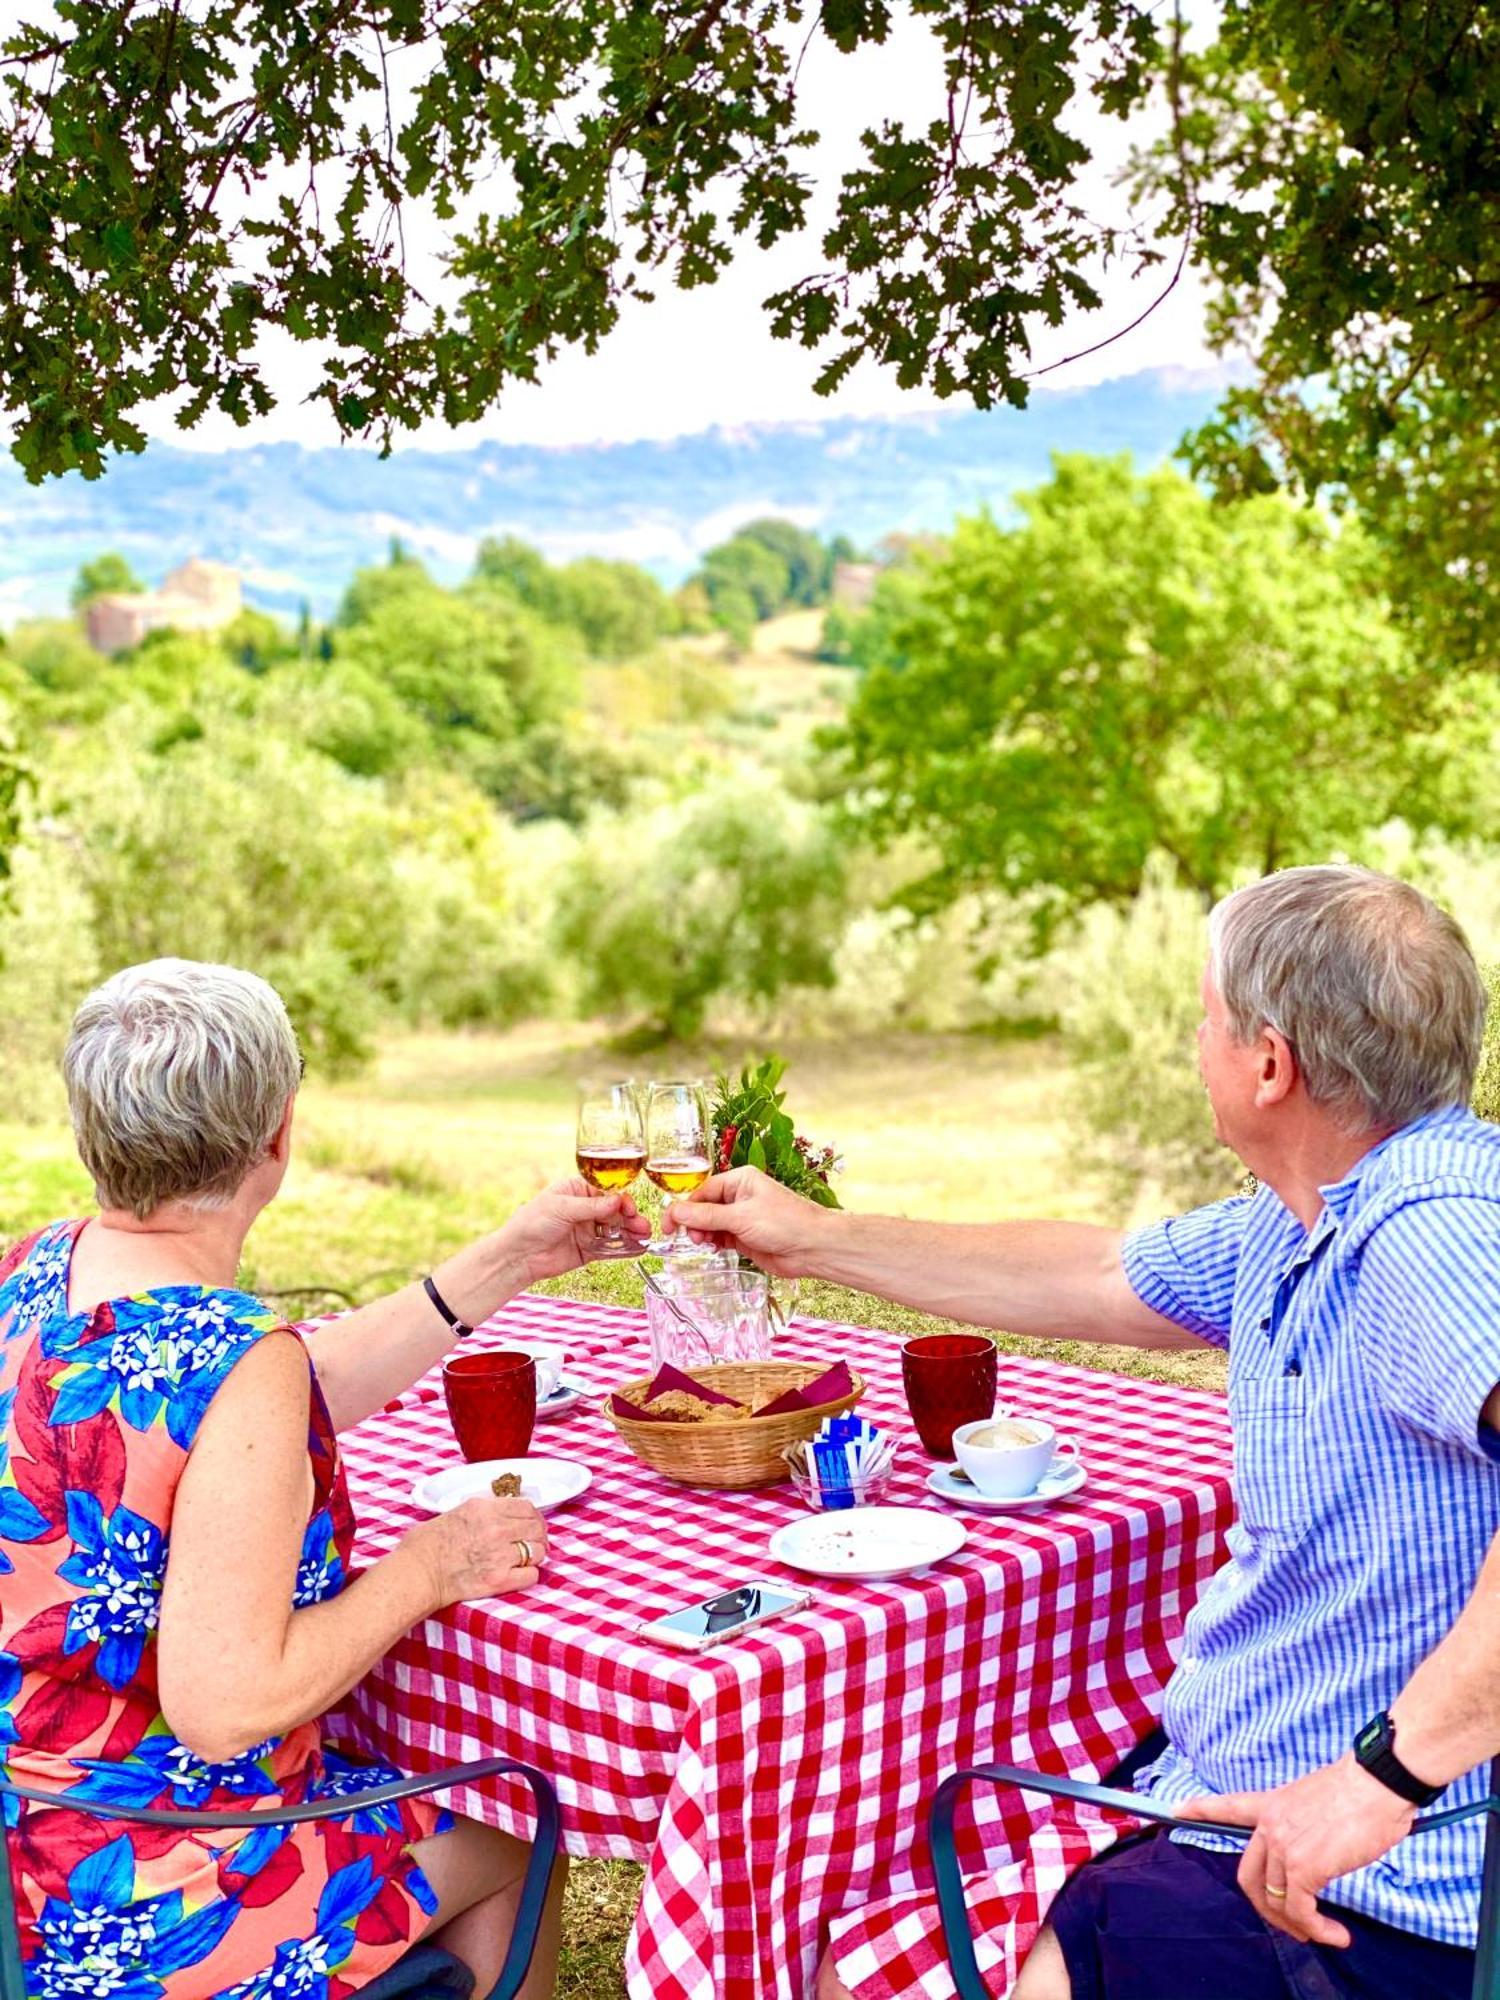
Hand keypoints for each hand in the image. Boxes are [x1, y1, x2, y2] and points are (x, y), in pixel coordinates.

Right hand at [409, 1496, 549, 1607]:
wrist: (416, 1573)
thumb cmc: (427, 1544)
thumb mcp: (457, 1511)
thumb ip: (484, 1510)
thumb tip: (502, 1510)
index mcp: (485, 1508)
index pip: (528, 1507)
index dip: (534, 1516)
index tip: (533, 1523)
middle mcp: (495, 1528)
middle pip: (537, 1527)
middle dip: (538, 1535)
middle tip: (534, 1543)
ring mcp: (499, 1555)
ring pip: (538, 1551)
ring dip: (534, 1555)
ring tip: (524, 1560)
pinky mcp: (498, 1580)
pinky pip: (531, 1575)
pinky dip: (528, 1575)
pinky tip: (518, 1575)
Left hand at [502, 1176, 649, 1281]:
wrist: (518, 1256)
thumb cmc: (531, 1223)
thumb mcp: (562, 1208)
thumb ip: (592, 1206)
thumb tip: (618, 1200)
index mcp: (576, 1191)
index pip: (606, 1192)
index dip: (621, 1199)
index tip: (630, 1208)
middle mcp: (584, 1209)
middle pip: (614, 1211)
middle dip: (630, 1217)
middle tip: (642, 1226)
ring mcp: (587, 1230)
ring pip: (615, 1230)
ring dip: (630, 1233)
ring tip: (644, 1237)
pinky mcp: (588, 1250)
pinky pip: (610, 1248)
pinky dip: (624, 1249)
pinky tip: (637, 1249)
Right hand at [665, 1166, 828, 1276]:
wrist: (813, 1248)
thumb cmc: (785, 1222)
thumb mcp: (741, 1217)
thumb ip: (706, 1217)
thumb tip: (675, 1213)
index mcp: (740, 1180)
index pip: (702, 1191)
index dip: (683, 1208)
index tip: (668, 1225)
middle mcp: (740, 1196)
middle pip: (703, 1208)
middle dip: (693, 1222)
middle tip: (690, 1238)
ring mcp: (742, 1218)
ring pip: (710, 1224)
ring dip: (702, 1234)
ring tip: (703, 1244)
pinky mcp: (745, 1237)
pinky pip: (720, 1237)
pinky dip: (712, 1243)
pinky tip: (711, 1248)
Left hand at [1177, 1753, 1416, 1945]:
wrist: (1379, 1781)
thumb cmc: (1364, 1791)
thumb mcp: (1319, 1802)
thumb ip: (1306, 1826)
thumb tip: (1318, 1850)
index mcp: (1273, 1803)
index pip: (1227, 1806)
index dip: (1200, 1810)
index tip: (1175, 1811)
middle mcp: (1271, 1824)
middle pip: (1247, 1876)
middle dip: (1266, 1909)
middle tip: (1294, 1926)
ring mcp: (1284, 1845)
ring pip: (1274, 1900)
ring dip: (1300, 1926)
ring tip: (1325, 1934)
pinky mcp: (1304, 1867)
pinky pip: (1300, 1911)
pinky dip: (1317, 1929)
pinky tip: (1336, 1934)